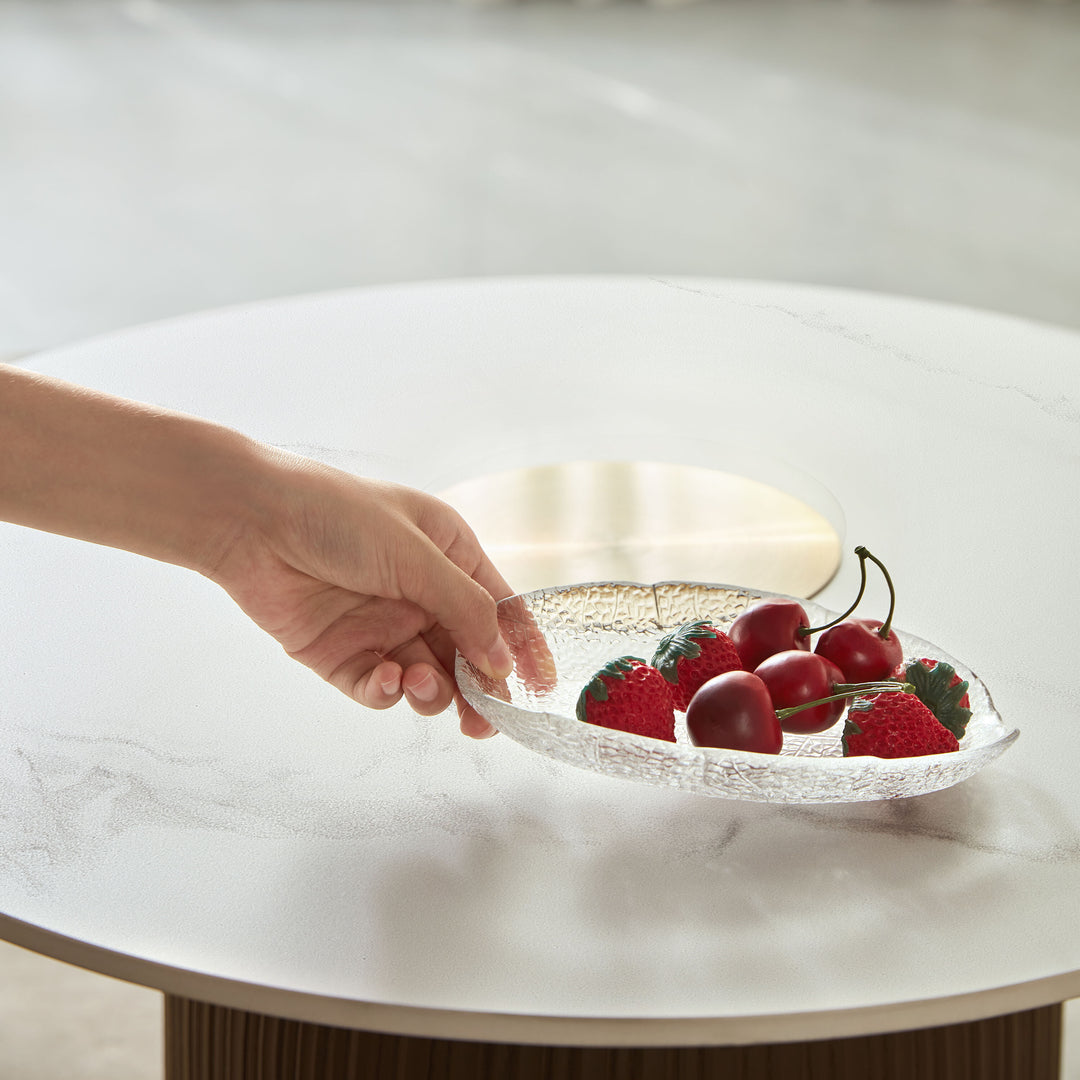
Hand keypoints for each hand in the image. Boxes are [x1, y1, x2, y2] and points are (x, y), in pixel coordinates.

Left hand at [209, 451, 513, 736]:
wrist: (251, 521)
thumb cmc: (337, 515)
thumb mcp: (416, 555)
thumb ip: (464, 607)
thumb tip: (502, 660)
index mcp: (448, 557)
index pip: (498, 609)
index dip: (522, 648)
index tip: (541, 687)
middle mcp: (419, 594)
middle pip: (464, 655)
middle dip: (477, 690)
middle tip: (484, 722)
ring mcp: (381, 626)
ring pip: (425, 678)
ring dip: (432, 691)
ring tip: (421, 685)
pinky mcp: (341, 654)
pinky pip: (376, 687)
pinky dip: (386, 692)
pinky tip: (385, 678)